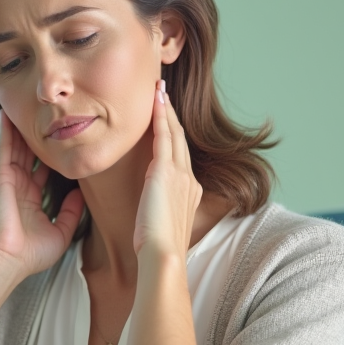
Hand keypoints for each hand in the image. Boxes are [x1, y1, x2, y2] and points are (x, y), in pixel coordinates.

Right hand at [0, 111, 84, 282]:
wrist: (7, 259)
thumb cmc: (31, 254)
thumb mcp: (60, 233)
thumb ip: (71, 213)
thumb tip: (80, 195)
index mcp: (31, 200)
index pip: (43, 172)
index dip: (53, 157)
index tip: (64, 142)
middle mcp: (19, 187)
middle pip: (30, 155)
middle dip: (37, 137)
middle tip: (47, 117)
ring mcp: (8, 180)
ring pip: (17, 147)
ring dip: (21, 129)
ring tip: (28, 108)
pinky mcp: (1, 176)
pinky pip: (4, 148)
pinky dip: (6, 131)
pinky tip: (8, 114)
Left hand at [133, 81, 202, 256]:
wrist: (164, 254)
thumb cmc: (158, 249)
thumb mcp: (163, 225)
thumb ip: (161, 211)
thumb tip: (152, 211)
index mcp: (191, 192)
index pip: (181, 156)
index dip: (174, 134)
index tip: (168, 118)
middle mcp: (190, 180)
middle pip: (180, 139)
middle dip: (172, 115)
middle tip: (164, 93)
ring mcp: (181, 174)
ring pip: (174, 133)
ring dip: (166, 110)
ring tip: (159, 89)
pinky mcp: (165, 172)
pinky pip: (164, 137)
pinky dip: (161, 117)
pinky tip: (157, 101)